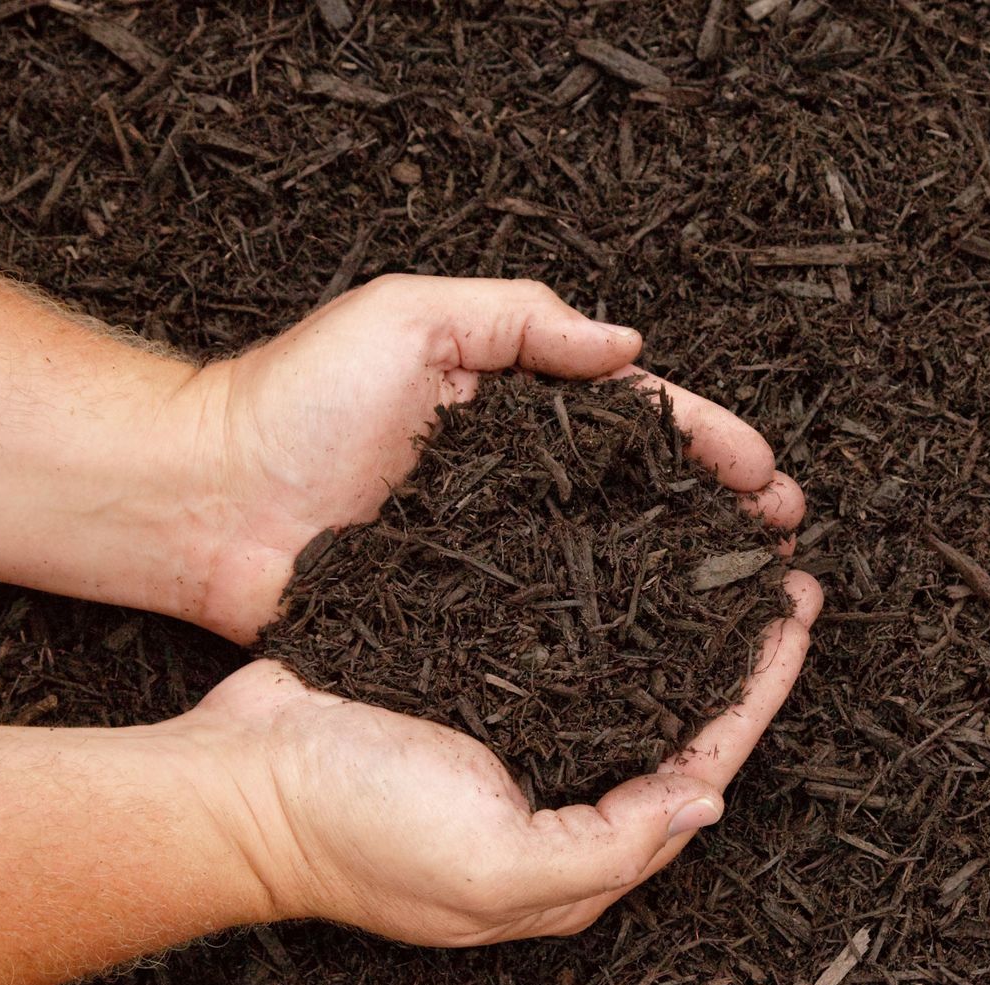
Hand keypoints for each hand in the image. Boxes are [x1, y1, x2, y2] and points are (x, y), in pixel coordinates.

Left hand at [171, 274, 805, 642]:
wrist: (202, 503)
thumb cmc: (293, 401)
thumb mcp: (409, 317)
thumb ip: (519, 318)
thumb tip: (628, 349)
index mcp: (517, 408)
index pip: (639, 421)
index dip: (713, 444)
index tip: (770, 481)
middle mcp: (521, 487)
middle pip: (647, 499)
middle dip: (724, 519)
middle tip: (787, 550)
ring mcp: (498, 557)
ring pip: (615, 569)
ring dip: (688, 586)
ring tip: (753, 608)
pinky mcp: (466, 620)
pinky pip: (556, 630)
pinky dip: (616, 643)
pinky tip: (666, 662)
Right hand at [188, 572, 821, 944]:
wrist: (232, 783)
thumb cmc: (352, 831)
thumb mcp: (491, 867)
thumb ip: (609, 844)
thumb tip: (709, 803)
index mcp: (577, 856)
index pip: (701, 768)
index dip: (756, 693)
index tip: (796, 615)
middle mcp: (559, 801)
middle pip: (675, 722)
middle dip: (734, 652)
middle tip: (778, 574)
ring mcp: (516, 743)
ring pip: (627, 678)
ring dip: (678, 623)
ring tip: (722, 558)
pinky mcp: (472, 693)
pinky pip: (561, 649)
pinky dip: (606, 609)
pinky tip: (629, 563)